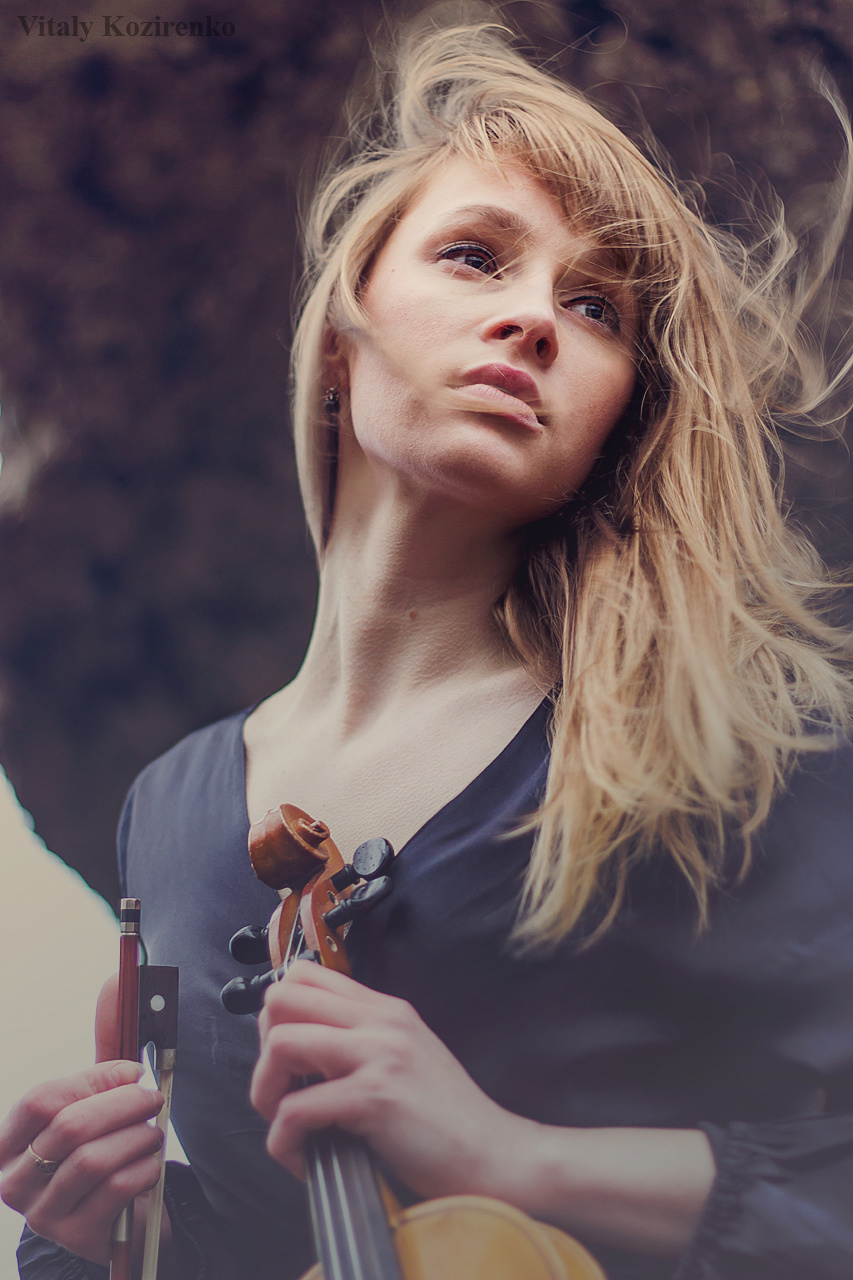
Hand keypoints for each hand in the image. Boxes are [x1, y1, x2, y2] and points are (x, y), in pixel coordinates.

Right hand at [0, 974, 164, 1266]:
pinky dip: (145, 1167)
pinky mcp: (78, 1237)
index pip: (41, 1100)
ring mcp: (44, 1215)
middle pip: (70, 1127)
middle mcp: (15, 1181)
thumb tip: (118, 985)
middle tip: (151, 1097)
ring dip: (137, 1136)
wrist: (123, 1222)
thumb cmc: (104, 1153)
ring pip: (95, 1159)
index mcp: (10, 1143)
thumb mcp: (95, 1110)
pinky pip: (117, 1188)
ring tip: (153, 1130)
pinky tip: (151, 1162)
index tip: (130, 1071)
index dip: (92, 1080)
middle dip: (122, 1104)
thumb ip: (102, 1060)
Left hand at [250, 961, 525, 1199]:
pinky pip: (296, 1108)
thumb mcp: (408, 1060)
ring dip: (266, 1091)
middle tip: (281, 1092)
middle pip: (283, 997)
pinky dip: (283, 1140)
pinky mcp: (376, 1096)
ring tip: (286, 1124)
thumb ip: (364, 1043)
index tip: (288, 1061)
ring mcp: (380, 1054)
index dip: (278, 1016)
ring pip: (281, 1042)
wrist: (496, 1157)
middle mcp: (381, 1020)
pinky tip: (304, 1157)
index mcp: (386, 1009)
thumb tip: (301, 1051)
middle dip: (263, 1049)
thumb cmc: (448, 1123)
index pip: (304, 974)